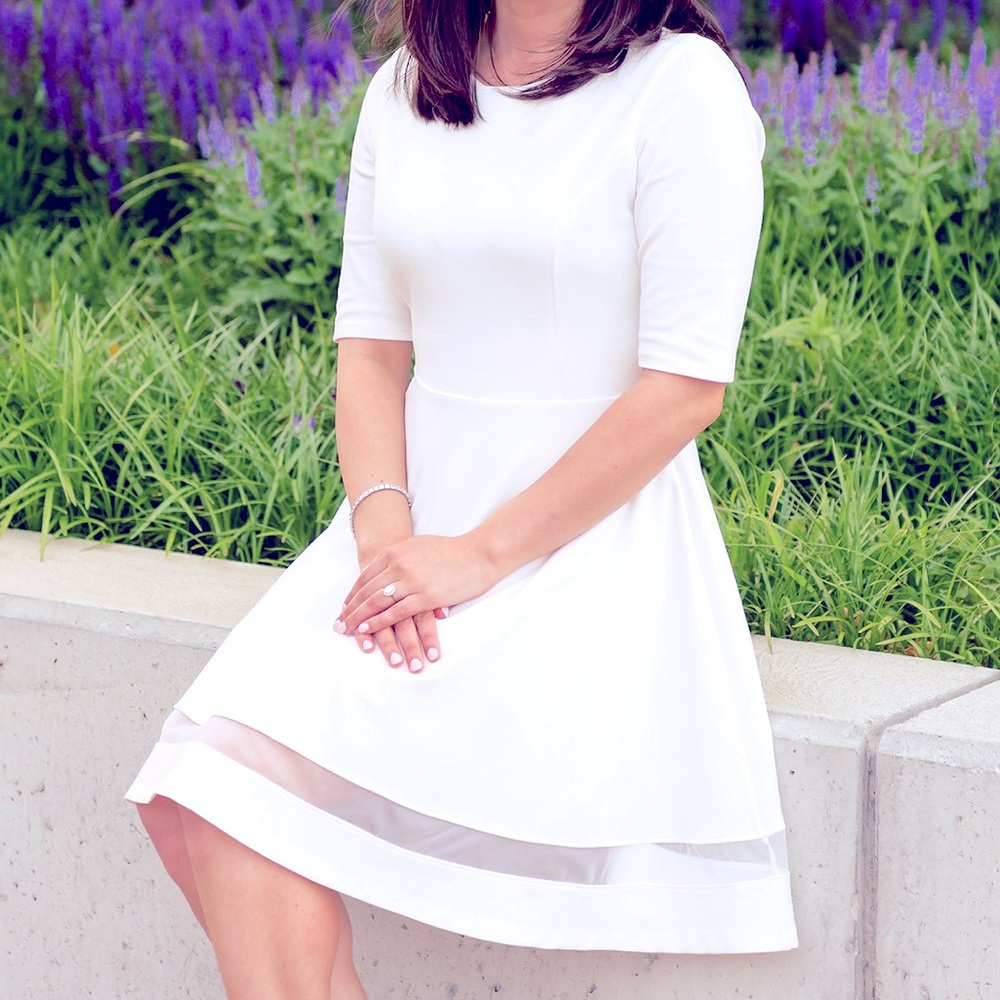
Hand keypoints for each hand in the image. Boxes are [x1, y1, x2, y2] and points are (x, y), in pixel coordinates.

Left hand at [334, 534, 499, 668]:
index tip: (344, 609)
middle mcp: (398, 565)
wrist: (479, 553)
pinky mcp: (425, 597)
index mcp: (394, 552)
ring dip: (359, 620)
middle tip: (337, 625)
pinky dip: (378, 622)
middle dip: (350, 610)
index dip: (353, 596)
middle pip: (366, 591)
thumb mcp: (418, 546)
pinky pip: (395, 613)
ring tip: (347, 632)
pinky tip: (368, 631)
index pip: (365, 577)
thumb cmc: (451, 550)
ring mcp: (411, 581)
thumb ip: (400, 556)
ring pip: (376, 603)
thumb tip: (387, 565)